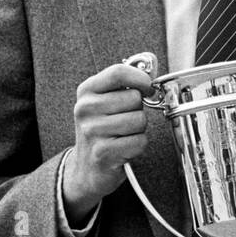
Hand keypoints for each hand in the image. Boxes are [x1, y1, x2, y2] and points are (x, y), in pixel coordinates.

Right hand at [62, 63, 152, 225]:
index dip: (140, 79)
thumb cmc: (102, 130)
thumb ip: (125, 83)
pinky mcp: (102, 152)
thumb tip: (150, 69)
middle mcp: (85, 108)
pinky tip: (125, 148)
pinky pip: (139, 141)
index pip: (118, 72)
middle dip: (138, 110)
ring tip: (124, 135)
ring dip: (139, 130)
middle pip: (134, 98)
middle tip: (126, 120)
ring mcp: (92, 131)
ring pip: (139, 120)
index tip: (147, 88)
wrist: (87, 168)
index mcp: (87, 91)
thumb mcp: (105, 101)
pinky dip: (138, 146)